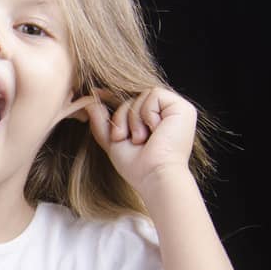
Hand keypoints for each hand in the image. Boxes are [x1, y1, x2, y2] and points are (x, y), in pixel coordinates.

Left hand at [81, 87, 197, 194]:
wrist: (154, 176)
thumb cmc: (136, 166)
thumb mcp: (113, 141)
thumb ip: (101, 122)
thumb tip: (88, 102)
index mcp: (156, 120)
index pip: (132, 101)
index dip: (114, 98)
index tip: (96, 94)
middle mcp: (168, 113)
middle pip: (134, 97)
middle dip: (122, 117)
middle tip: (125, 138)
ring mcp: (177, 110)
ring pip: (142, 95)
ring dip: (133, 119)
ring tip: (141, 139)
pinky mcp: (182, 107)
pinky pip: (154, 94)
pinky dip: (146, 113)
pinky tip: (154, 131)